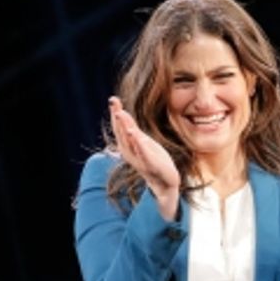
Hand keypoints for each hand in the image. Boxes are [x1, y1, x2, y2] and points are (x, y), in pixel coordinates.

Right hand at [109, 97, 179, 218]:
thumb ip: (132, 128)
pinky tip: (133, 133)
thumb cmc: (153, 159)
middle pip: (121, 132)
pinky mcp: (150, 164)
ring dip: (124, 127)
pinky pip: (142, 152)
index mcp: (128, 146)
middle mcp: (129, 152)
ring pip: (129, 141)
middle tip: (113, 103)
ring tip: (120, 114)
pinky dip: (137, 143)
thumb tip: (120, 112)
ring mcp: (139, 158)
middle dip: (117, 118)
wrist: (165, 181)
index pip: (119, 127)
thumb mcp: (142, 140)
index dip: (115, 113)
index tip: (113, 99)